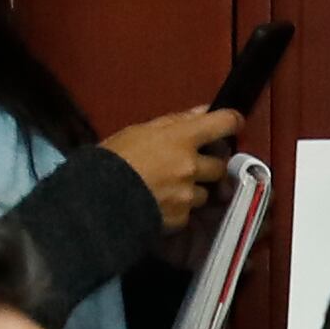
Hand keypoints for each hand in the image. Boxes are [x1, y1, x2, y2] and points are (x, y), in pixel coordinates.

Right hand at [99, 106, 242, 234]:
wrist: (97, 199)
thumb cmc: (113, 158)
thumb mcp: (140, 130)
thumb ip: (176, 122)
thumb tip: (203, 111)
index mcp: (182, 138)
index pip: (223, 123)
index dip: (232, 122)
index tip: (232, 124)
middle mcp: (191, 166)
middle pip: (220, 165)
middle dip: (209, 166)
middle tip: (190, 166)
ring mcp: (188, 194)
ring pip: (205, 192)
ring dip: (193, 190)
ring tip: (167, 189)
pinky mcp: (181, 217)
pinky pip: (189, 212)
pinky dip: (179, 209)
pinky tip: (159, 204)